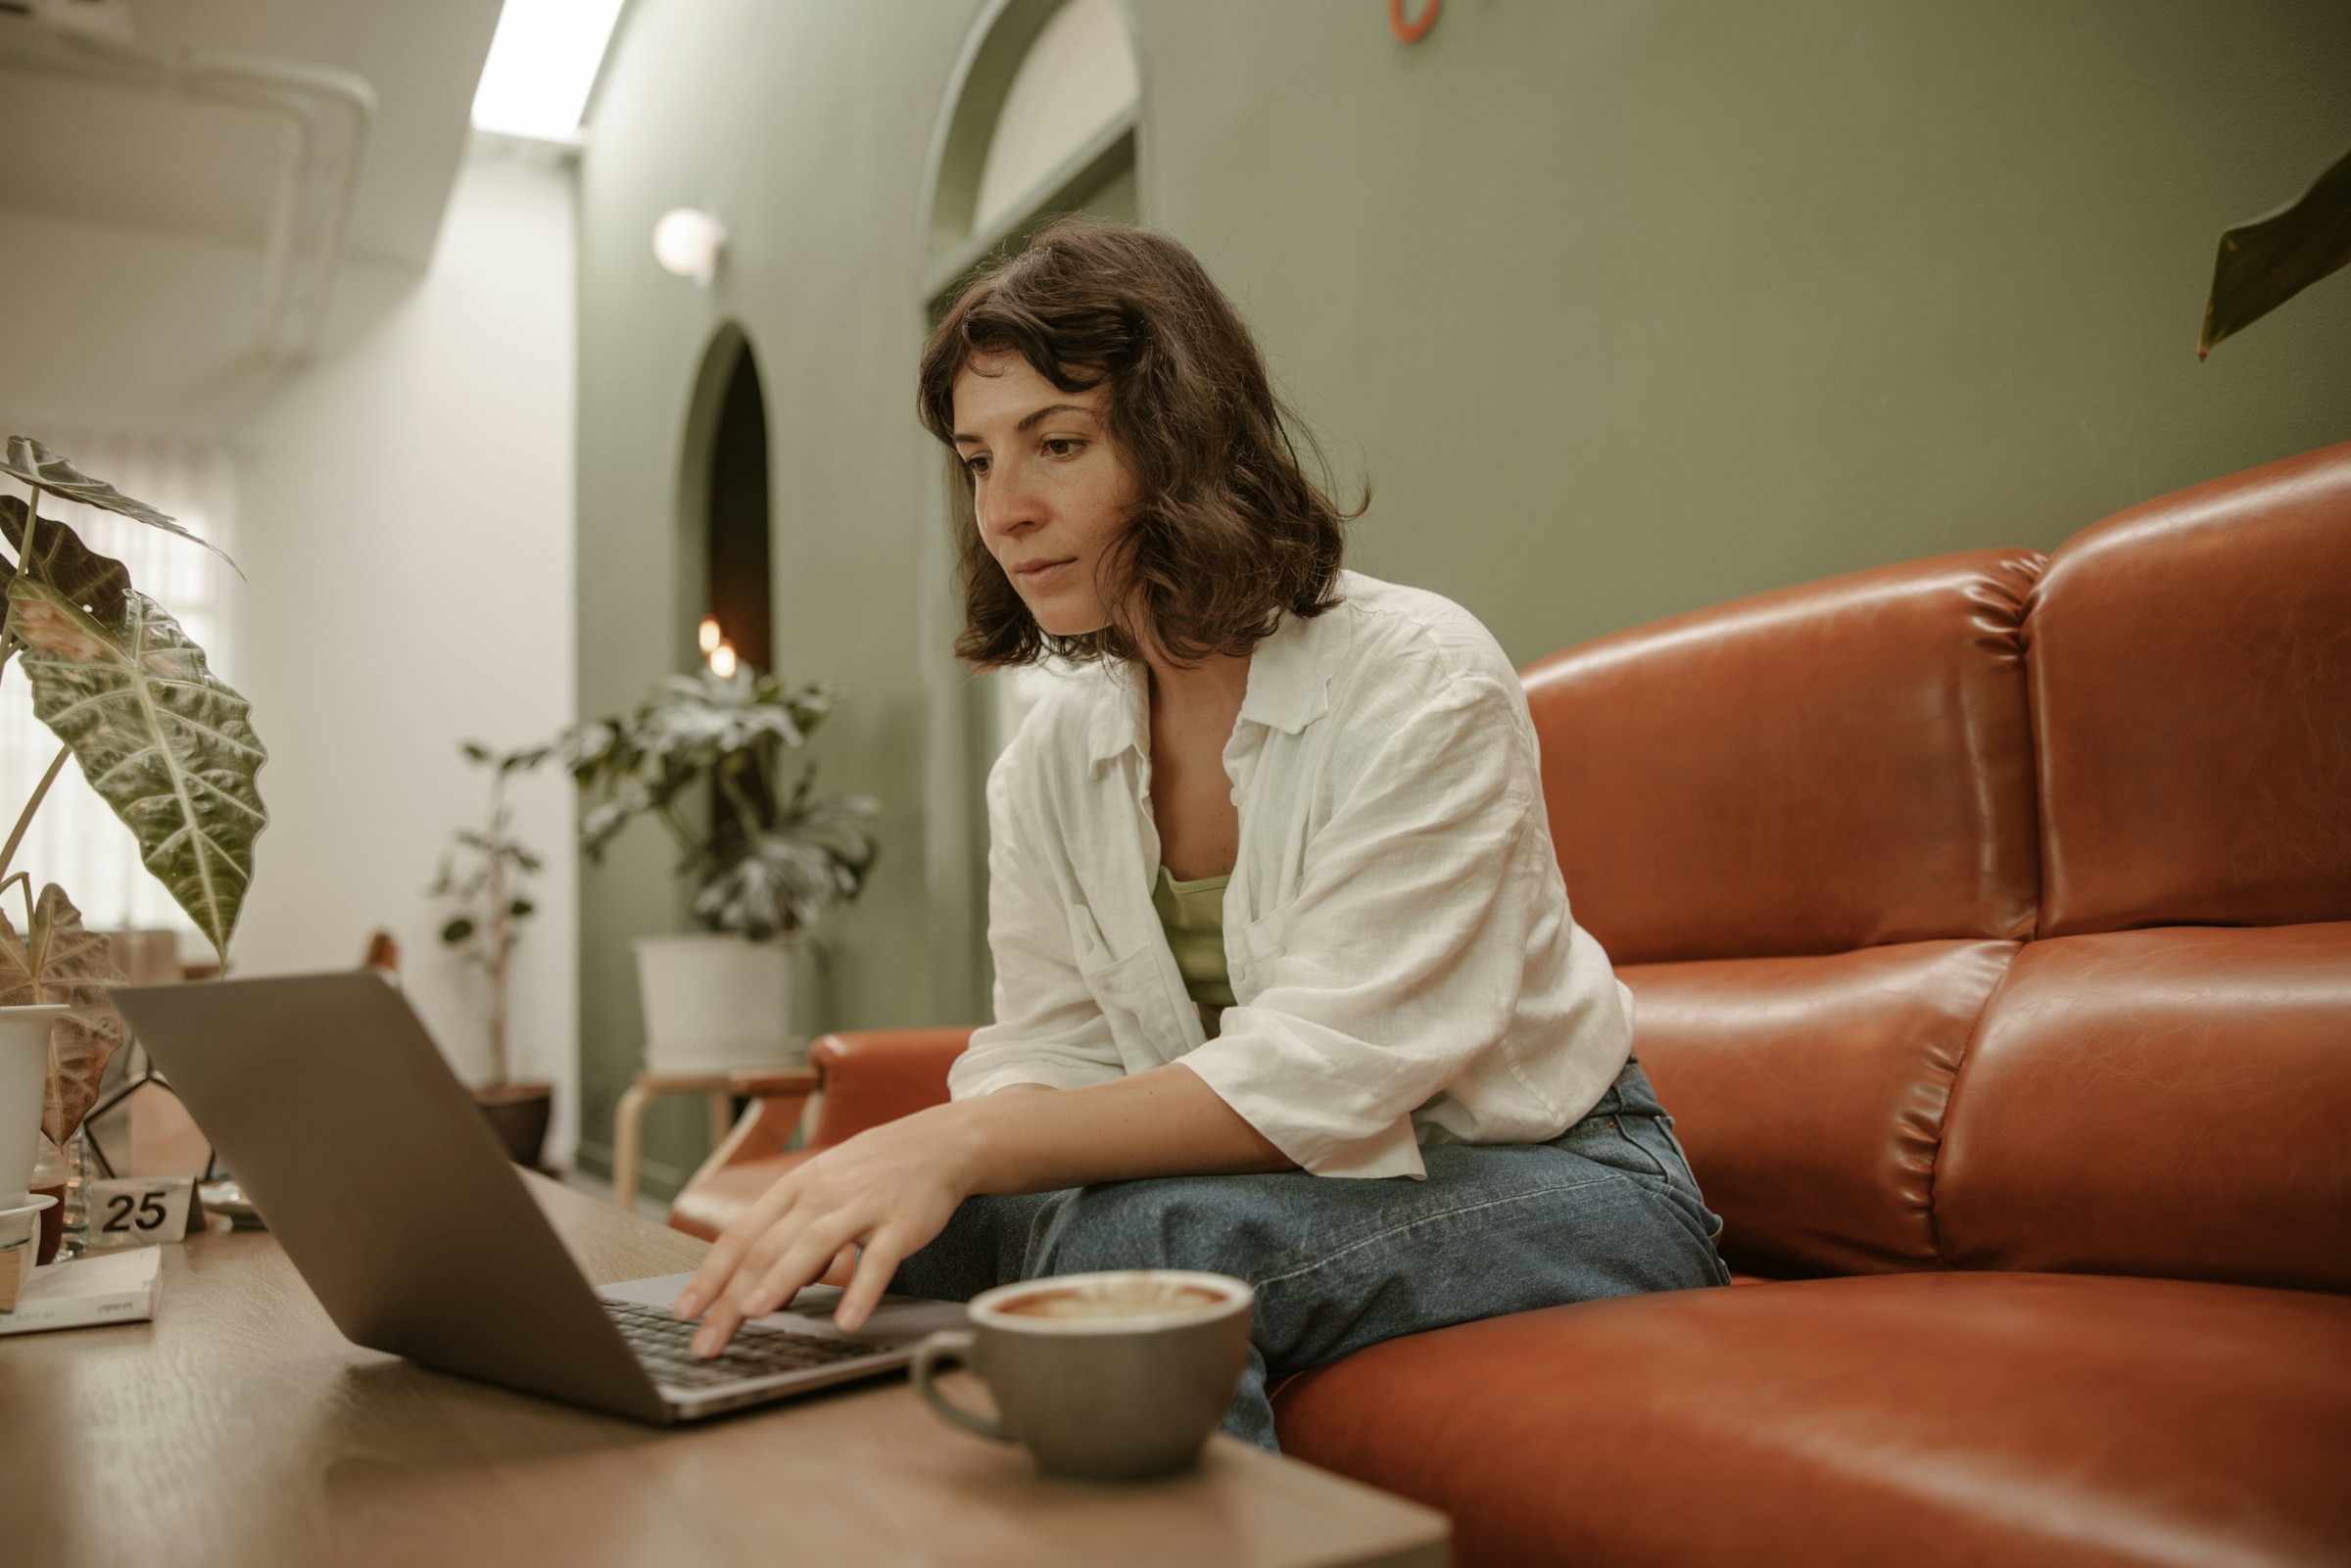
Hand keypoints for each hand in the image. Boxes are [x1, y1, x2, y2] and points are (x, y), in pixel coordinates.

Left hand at [672, 1100, 982, 1353]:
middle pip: (766, 1247)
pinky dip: (861, 1292)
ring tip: (753, 1316)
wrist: (940, 1142)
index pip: (740, 1235)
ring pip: (812, 1245)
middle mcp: (821, 1195)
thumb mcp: (824, 1188)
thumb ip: (791, 1234)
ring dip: (779, 1281)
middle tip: (707, 1340)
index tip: (684, 1313)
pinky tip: (847, 1322)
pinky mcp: (901, 1222)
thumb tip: (763, 1287)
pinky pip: (879, 1260)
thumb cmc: (874, 1171)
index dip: (709, 1275)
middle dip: (730, 1298)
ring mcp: (861, 1206)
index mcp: (795, 1189)